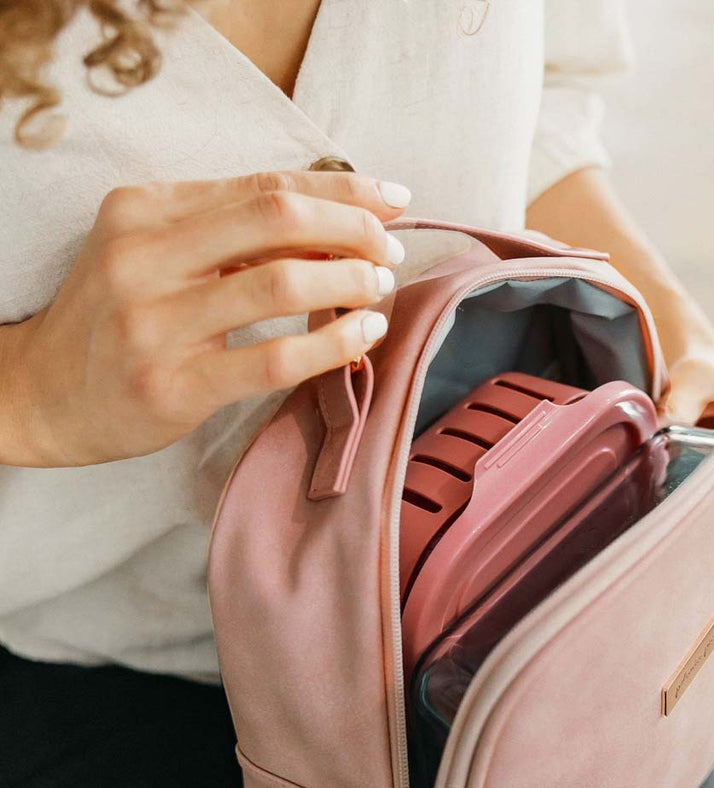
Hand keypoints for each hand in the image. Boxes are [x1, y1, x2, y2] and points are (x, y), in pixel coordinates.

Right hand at [0, 169, 410, 466]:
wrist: (41, 394)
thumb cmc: (117, 320)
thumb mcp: (154, 254)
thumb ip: (229, 235)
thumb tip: (333, 225)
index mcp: (144, 209)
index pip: (264, 185)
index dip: (340, 189)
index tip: (391, 200)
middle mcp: (143, 254)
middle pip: (278, 217)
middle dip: (352, 228)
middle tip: (388, 251)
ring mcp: (154, 321)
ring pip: (281, 282)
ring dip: (349, 281)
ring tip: (379, 289)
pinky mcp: (173, 384)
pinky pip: (274, 358)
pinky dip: (332, 342)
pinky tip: (363, 334)